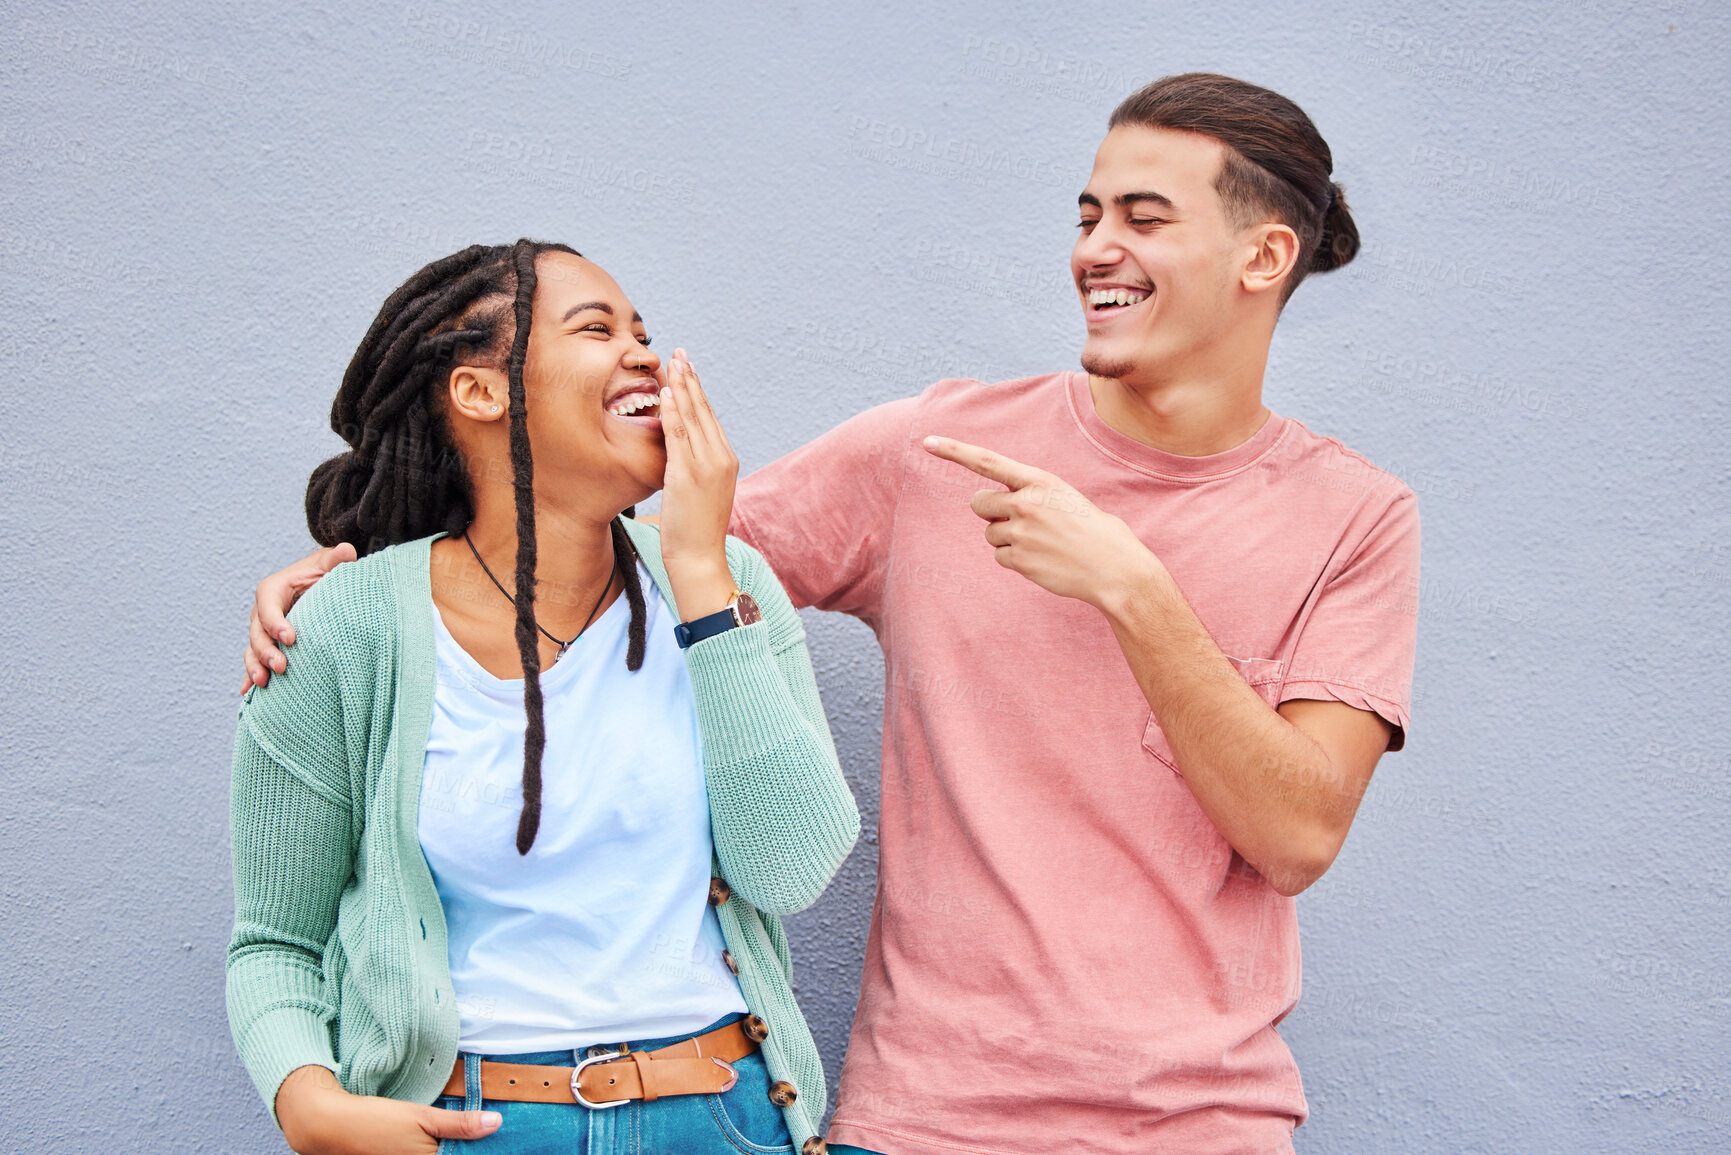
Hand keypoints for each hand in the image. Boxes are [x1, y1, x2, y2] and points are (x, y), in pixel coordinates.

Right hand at [240, 542, 357, 691]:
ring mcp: (263, 629)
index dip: (276, 622)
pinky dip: (249, 675)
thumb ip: (336, 559)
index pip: (269, 605)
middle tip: (281, 667)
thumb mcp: (329, 564)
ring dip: (255, 666)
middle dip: (266, 650)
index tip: (291, 638)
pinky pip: (255, 660)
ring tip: (264, 683)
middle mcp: (263, 610)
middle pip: (257, 632)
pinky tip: (247, 692)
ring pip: (253, 649)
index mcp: (274, 589)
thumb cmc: (325, 571)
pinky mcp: (267, 643)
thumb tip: (347, 551)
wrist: (319, 582)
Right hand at [275, 1064, 500, 1153]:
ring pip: (440, 1153)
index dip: (481, 1147)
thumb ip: (460, 1123)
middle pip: (453, 1154)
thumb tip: (496, 1123)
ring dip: (453, 1146)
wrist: (331, 1127)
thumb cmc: (375, 1121)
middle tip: (486, 1132)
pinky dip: (436, 1147)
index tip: (501, 1139)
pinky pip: (426, 1153)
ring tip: (468, 1135)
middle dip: (469, 1146)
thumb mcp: (421, 1117)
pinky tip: (442, 1139)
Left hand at [656, 348, 738, 621]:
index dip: (697, 392)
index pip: (710, 418)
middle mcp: (721, 458)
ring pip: (693, 416)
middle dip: (690, 380)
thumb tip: (679, 455)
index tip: (687, 370)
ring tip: (673, 362)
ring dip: (681, 386)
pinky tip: (664, 392)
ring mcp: (706, 465)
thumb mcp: (699, 493)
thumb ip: (693, 468)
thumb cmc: (695, 531)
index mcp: (726, 461)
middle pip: (704, 410)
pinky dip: (672, 410)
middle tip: (680, 353)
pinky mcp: (688, 473)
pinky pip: (679, 434)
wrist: (699, 558)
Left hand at [922, 435, 1159, 607]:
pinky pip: (1000, 557)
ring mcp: (1021, 532)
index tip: (928, 441)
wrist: (1115, 569)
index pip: (988, 462)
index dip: (956, 451)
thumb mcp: (1065, 498)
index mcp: (1040, 481)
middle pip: (979, 503)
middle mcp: (1026, 502)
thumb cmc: (1094, 531)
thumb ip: (1031, 495)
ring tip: (1042, 544)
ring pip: (989, 533)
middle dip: (991, 512)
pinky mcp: (1019, 559)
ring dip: (1007, 539)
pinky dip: (1016, 560)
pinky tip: (1042, 560)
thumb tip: (997, 509)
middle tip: (1021, 521)